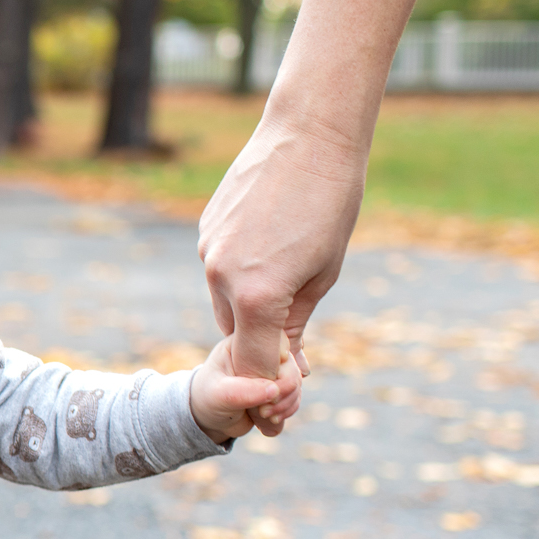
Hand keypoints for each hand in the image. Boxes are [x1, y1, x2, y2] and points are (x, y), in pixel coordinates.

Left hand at [190, 333, 302, 442]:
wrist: (208, 416)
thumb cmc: (207, 399)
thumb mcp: (217, 395)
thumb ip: (241, 391)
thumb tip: (274, 390)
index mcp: (246, 343)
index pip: (277, 349)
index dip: (279, 375)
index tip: (265, 397)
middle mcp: (263, 353)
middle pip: (292, 369)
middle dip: (283, 396)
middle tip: (263, 412)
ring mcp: (273, 370)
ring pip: (296, 385)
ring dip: (285, 407)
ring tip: (264, 418)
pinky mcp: (279, 386)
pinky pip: (294, 398)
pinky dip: (284, 413)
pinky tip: (266, 424)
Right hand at [197, 109, 365, 435]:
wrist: (310, 134)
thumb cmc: (332, 203)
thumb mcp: (325, 272)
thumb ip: (296, 320)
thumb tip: (288, 357)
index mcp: (259, 296)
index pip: (256, 364)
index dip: (269, 387)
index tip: (280, 404)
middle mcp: (223, 277)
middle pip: (236, 334)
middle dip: (260, 345)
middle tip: (289, 345)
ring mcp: (209, 251)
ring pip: (224, 299)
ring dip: (248, 304)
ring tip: (286, 273)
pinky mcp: (206, 229)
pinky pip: (219, 267)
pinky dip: (239, 271)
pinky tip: (269, 243)